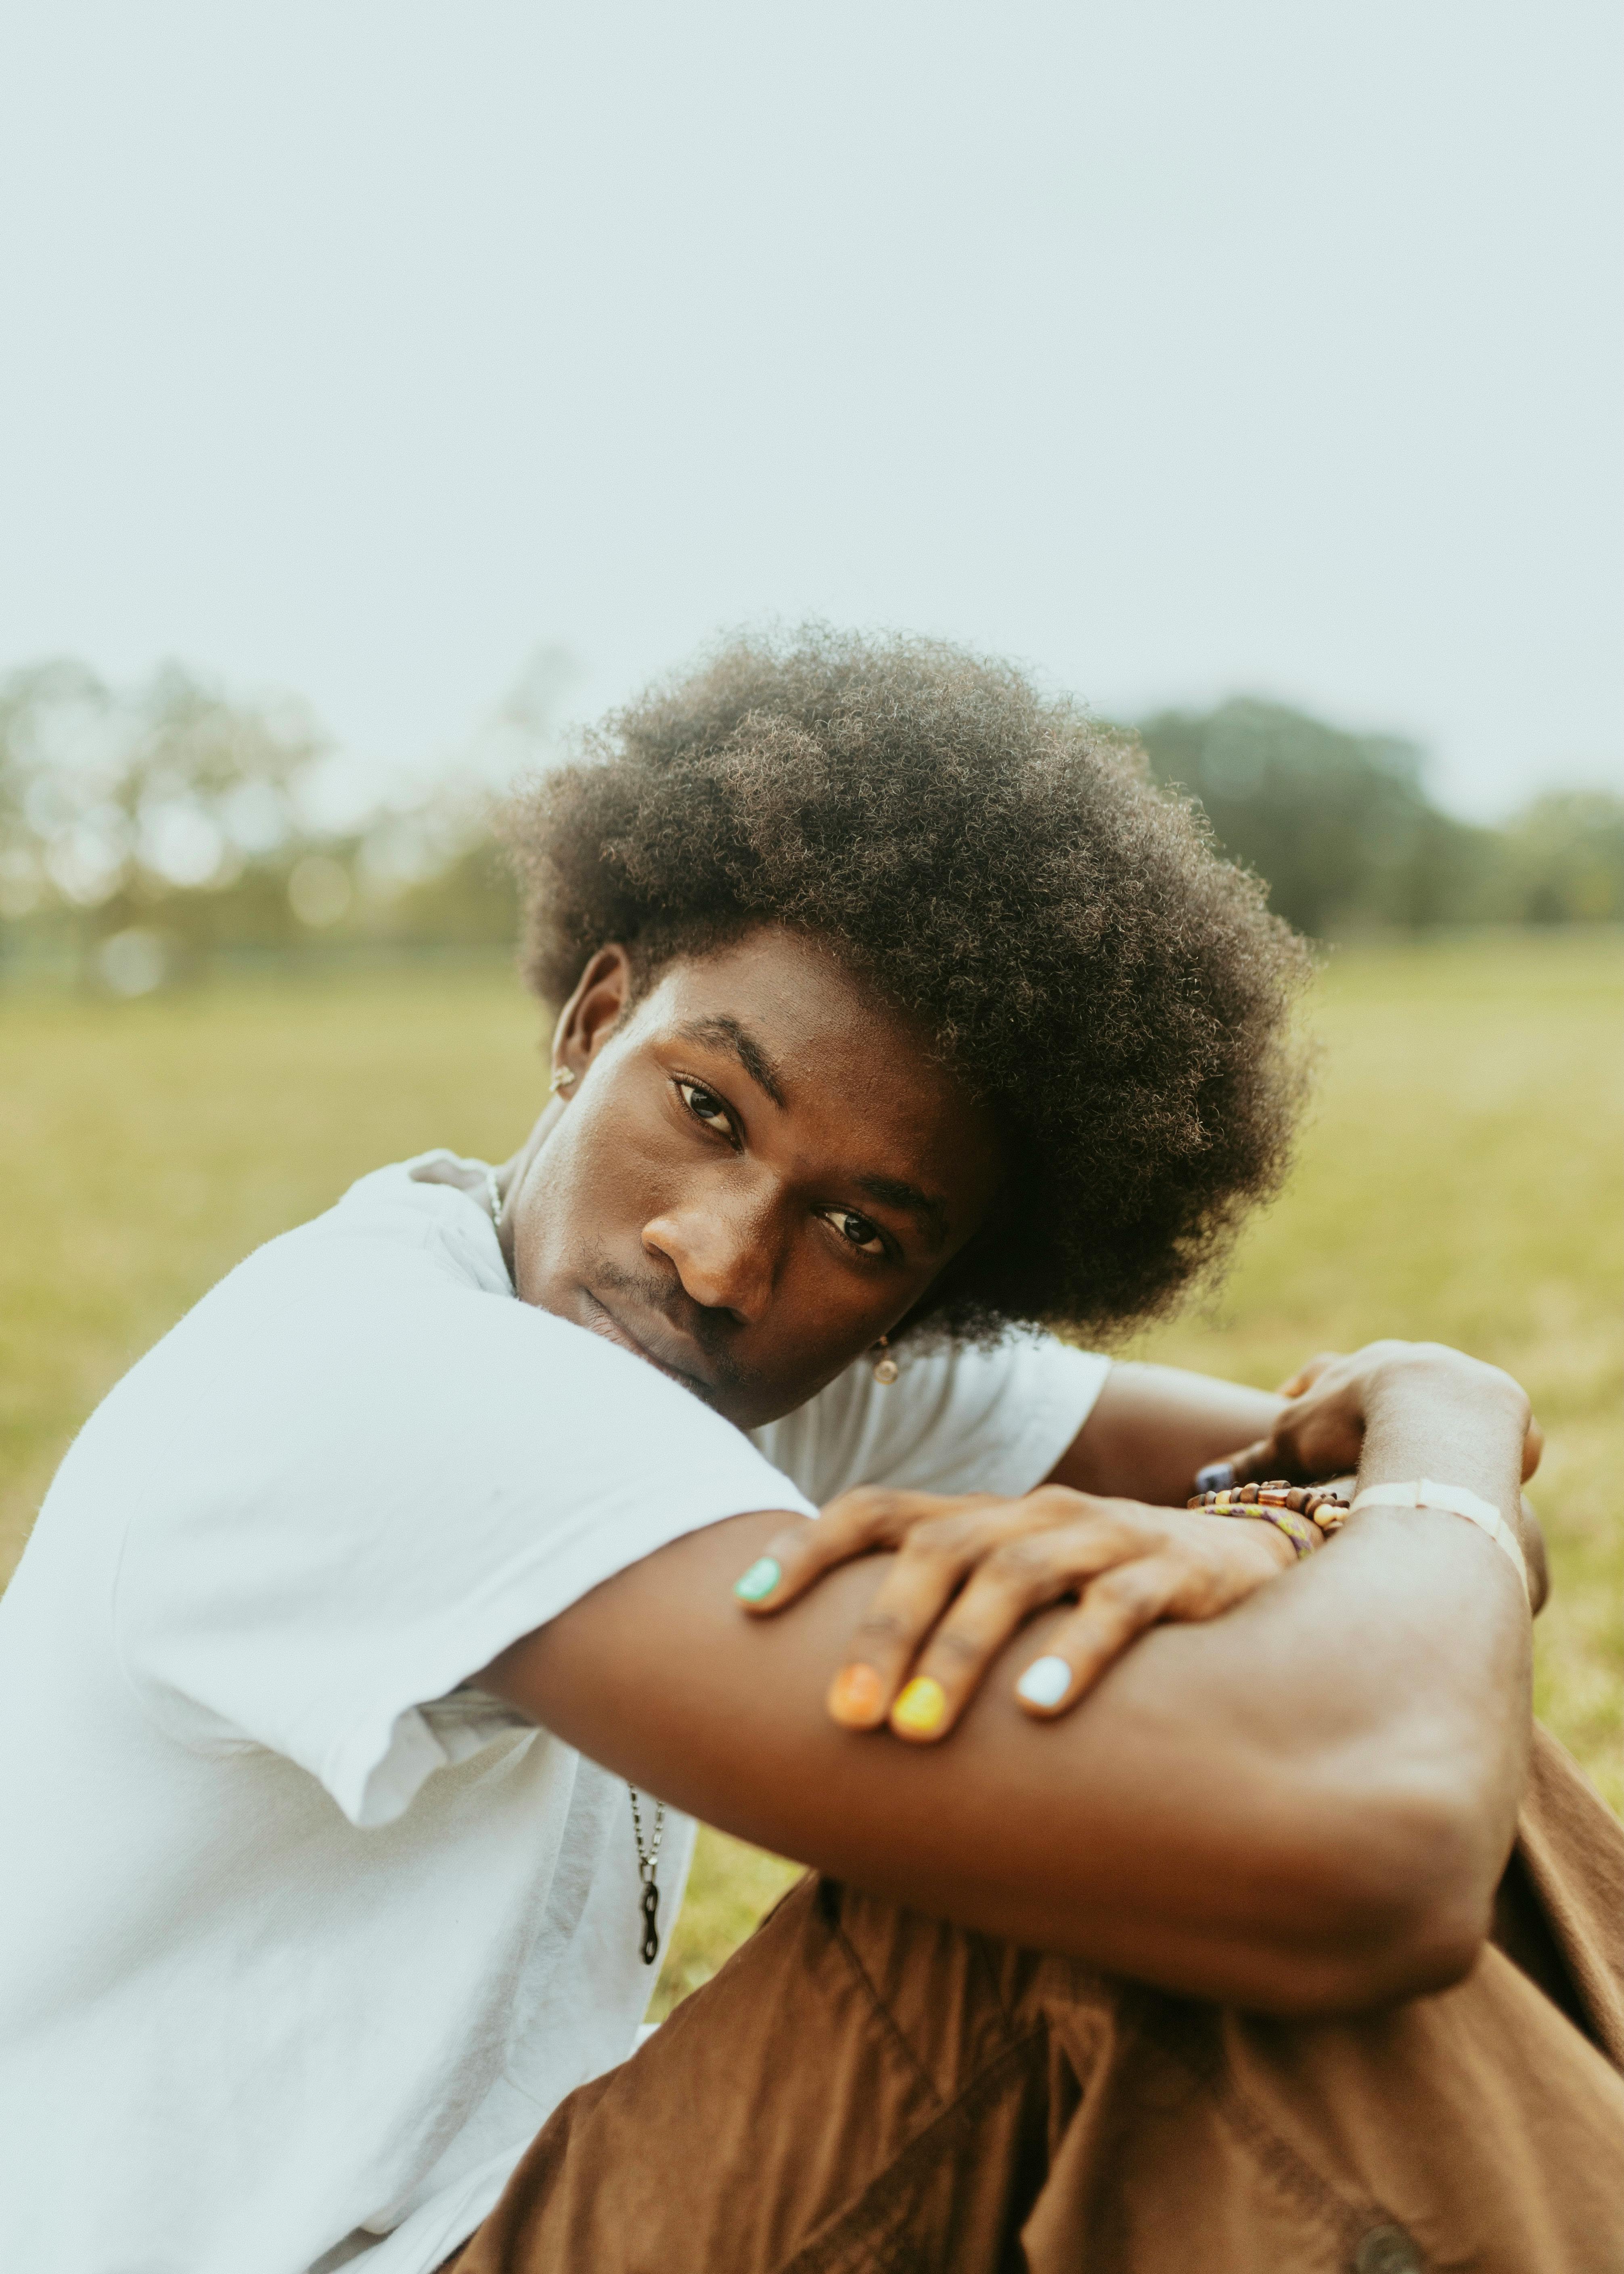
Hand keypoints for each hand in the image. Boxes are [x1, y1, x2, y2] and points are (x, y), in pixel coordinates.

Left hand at [733, 1484, 1294, 1741]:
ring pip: (1017, 1576)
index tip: (746, 1607)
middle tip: (846, 1719)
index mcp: (986, 1520)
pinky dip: (1074, 1655)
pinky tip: (1039, 1709)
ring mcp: (1106, 1539)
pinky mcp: (1176, 1575)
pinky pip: (1118, 1609)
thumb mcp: (1022, 1598)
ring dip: (959, 1653)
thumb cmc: (1105, 1598)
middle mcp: (1036, 1516)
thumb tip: (828, 1709)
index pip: (878, 1511)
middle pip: (939, 1552)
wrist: (1256, 1560)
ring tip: (918, 1730)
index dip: (807, 1548)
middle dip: (883, 1633)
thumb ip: (946, 1624)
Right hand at [1214, 1341, 1542, 1490]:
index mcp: (1352, 1368)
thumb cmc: (1353, 1423)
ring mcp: (1451, 1374)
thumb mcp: (1293, 1444)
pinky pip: (1484, 1422)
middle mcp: (1402, 1360)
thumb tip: (1203, 1486)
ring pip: (1436, 1396)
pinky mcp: (1495, 1398)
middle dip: (1374, 1405)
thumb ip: (1255, 1465)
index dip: (1307, 1391)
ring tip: (1425, 1459)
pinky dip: (1474, 1446)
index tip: (1298, 1405)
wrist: (1435, 1404)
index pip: (1321, 1373)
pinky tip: (1470, 1471)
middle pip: (1382, 1378)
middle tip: (1368, 1436)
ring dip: (1428, 1424)